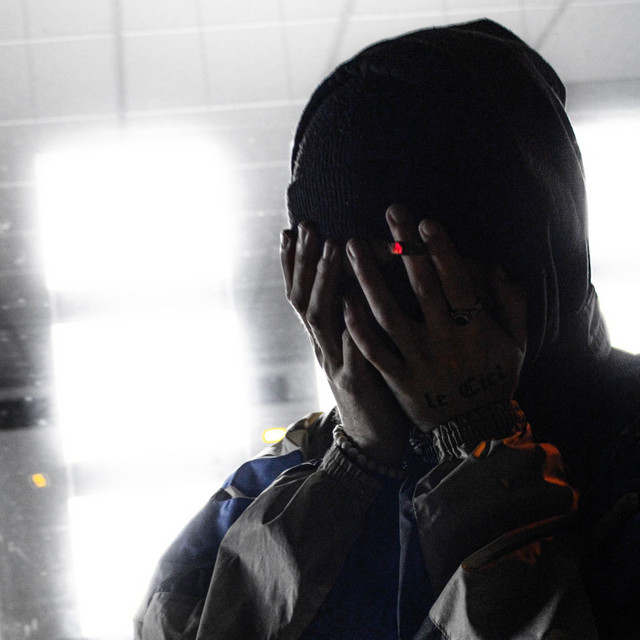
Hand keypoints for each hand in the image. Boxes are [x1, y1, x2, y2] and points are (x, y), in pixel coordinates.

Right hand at [280, 222, 409, 463]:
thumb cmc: (370, 383)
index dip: (293, 263)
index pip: (300, 293)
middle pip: (304, 299)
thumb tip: (354, 277)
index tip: (292, 229)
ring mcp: (336, 364)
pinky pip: (352, 353)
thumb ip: (351, 314)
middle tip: (309, 226)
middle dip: (305, 260)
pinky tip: (355, 303)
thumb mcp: (354, 345)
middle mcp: (322, 346)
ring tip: (333, 248)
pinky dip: (351, 328)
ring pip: (321, 320)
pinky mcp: (356, 384)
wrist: (371, 438)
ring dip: (325, 281)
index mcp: (323, 336)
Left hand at [344, 205, 526, 431]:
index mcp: (476, 330)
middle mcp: (445, 343)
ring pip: (387, 316)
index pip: (457, 283)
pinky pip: (374, 352)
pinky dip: (358, 327)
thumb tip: (495, 264)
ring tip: (350, 247)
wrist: (473, 431)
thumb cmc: (495, 379)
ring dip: (368, 278)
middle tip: (389, 213)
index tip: (424, 222)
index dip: (441, 251)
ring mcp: (418, 362)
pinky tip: (342, 300)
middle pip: (421, 288)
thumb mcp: (517, 342)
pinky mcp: (399, 381)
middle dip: (404, 248)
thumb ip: (511, 302)